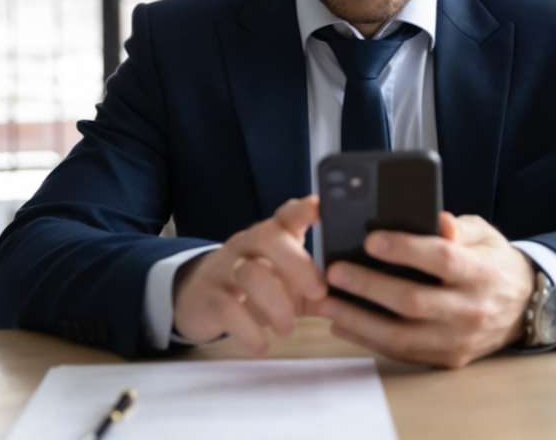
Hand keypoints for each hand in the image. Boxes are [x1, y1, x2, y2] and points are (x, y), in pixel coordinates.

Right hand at [172, 195, 326, 353]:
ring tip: (288, 328)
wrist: (199, 301)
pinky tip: (262, 346)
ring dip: (276, 304)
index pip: (287, 214)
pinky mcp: (209, 298)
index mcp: (271, 236)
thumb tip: (356, 294)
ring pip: (250, 273)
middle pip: (269, 238)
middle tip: (318, 293)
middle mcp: (247, 245)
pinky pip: (227, 309)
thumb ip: (317, 284)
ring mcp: (225, 269)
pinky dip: (249, 330)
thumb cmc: (256, 289)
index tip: (323, 211)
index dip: (304, 210)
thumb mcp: (286, 281)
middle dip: (298, 264)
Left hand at [313, 212, 535, 368]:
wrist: (524, 308)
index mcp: (482, 272)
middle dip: (369, 286)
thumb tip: (435, 219)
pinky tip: (342, 323)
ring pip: (401, 336)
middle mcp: (471, 310)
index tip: (370, 240)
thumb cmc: (493, 262)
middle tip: (335, 271)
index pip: (442, 259)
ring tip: (325, 302)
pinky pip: (402, 353)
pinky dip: (368, 339)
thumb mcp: (484, 235)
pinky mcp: (447, 359)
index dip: (406, 249)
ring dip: (358, 320)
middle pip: (414, 301)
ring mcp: (459, 340)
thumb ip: (457, 227)